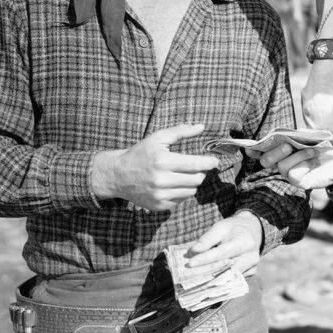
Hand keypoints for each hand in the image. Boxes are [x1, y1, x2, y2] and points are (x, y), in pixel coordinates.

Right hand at [90, 123, 217, 209]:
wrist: (118, 175)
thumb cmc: (141, 153)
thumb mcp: (158, 138)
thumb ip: (180, 131)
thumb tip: (201, 127)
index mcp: (163, 161)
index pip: (195, 164)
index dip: (209, 163)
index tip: (215, 161)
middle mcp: (161, 180)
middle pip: (197, 179)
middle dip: (200, 172)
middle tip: (196, 167)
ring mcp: (160, 195)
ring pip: (191, 191)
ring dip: (191, 182)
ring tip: (182, 175)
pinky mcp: (159, 206)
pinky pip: (181, 200)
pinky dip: (182, 192)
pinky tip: (172, 184)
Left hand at [184, 211, 262, 275]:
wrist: (254, 230)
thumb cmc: (234, 227)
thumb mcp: (221, 226)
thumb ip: (208, 239)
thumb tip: (193, 251)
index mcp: (244, 242)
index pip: (221, 253)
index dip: (205, 259)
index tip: (190, 263)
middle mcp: (250, 257)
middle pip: (224, 269)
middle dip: (205, 272)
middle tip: (187, 275)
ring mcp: (252, 267)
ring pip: (228, 278)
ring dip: (210, 280)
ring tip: (194, 280)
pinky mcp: (250, 274)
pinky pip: (232, 280)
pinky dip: (219, 281)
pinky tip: (206, 282)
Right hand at [255, 142, 332, 189]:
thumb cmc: (320, 142)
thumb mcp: (306, 135)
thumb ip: (292, 134)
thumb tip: (281, 136)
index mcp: (279, 148)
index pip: (260, 150)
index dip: (253, 150)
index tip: (249, 149)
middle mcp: (280, 162)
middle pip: (265, 161)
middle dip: (275, 152)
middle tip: (288, 145)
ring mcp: (289, 173)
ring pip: (281, 167)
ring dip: (297, 156)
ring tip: (311, 151)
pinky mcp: (298, 182)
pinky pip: (293, 175)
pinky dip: (304, 165)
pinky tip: (313, 161)